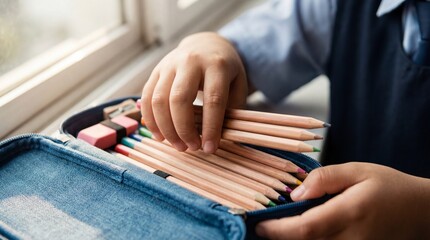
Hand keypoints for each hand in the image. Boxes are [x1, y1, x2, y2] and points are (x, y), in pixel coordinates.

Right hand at [141, 32, 246, 152]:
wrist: (206, 44)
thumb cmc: (224, 71)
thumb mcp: (237, 85)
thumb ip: (231, 109)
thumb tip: (218, 138)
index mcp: (216, 65)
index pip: (213, 100)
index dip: (211, 128)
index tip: (210, 148)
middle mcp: (191, 61)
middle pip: (180, 99)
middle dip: (184, 129)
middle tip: (191, 147)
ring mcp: (170, 64)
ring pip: (159, 100)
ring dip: (166, 128)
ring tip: (177, 145)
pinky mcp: (156, 71)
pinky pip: (147, 97)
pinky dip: (151, 120)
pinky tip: (160, 135)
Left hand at [256, 162, 429, 239]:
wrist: (419, 211)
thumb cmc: (388, 187)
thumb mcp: (357, 170)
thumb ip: (324, 178)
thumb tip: (295, 193)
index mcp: (350, 213)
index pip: (305, 229)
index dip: (278, 230)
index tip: (259, 224)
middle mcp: (352, 238)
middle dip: (280, 238)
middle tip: (264, 225)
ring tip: (280, 227)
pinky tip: (302, 233)